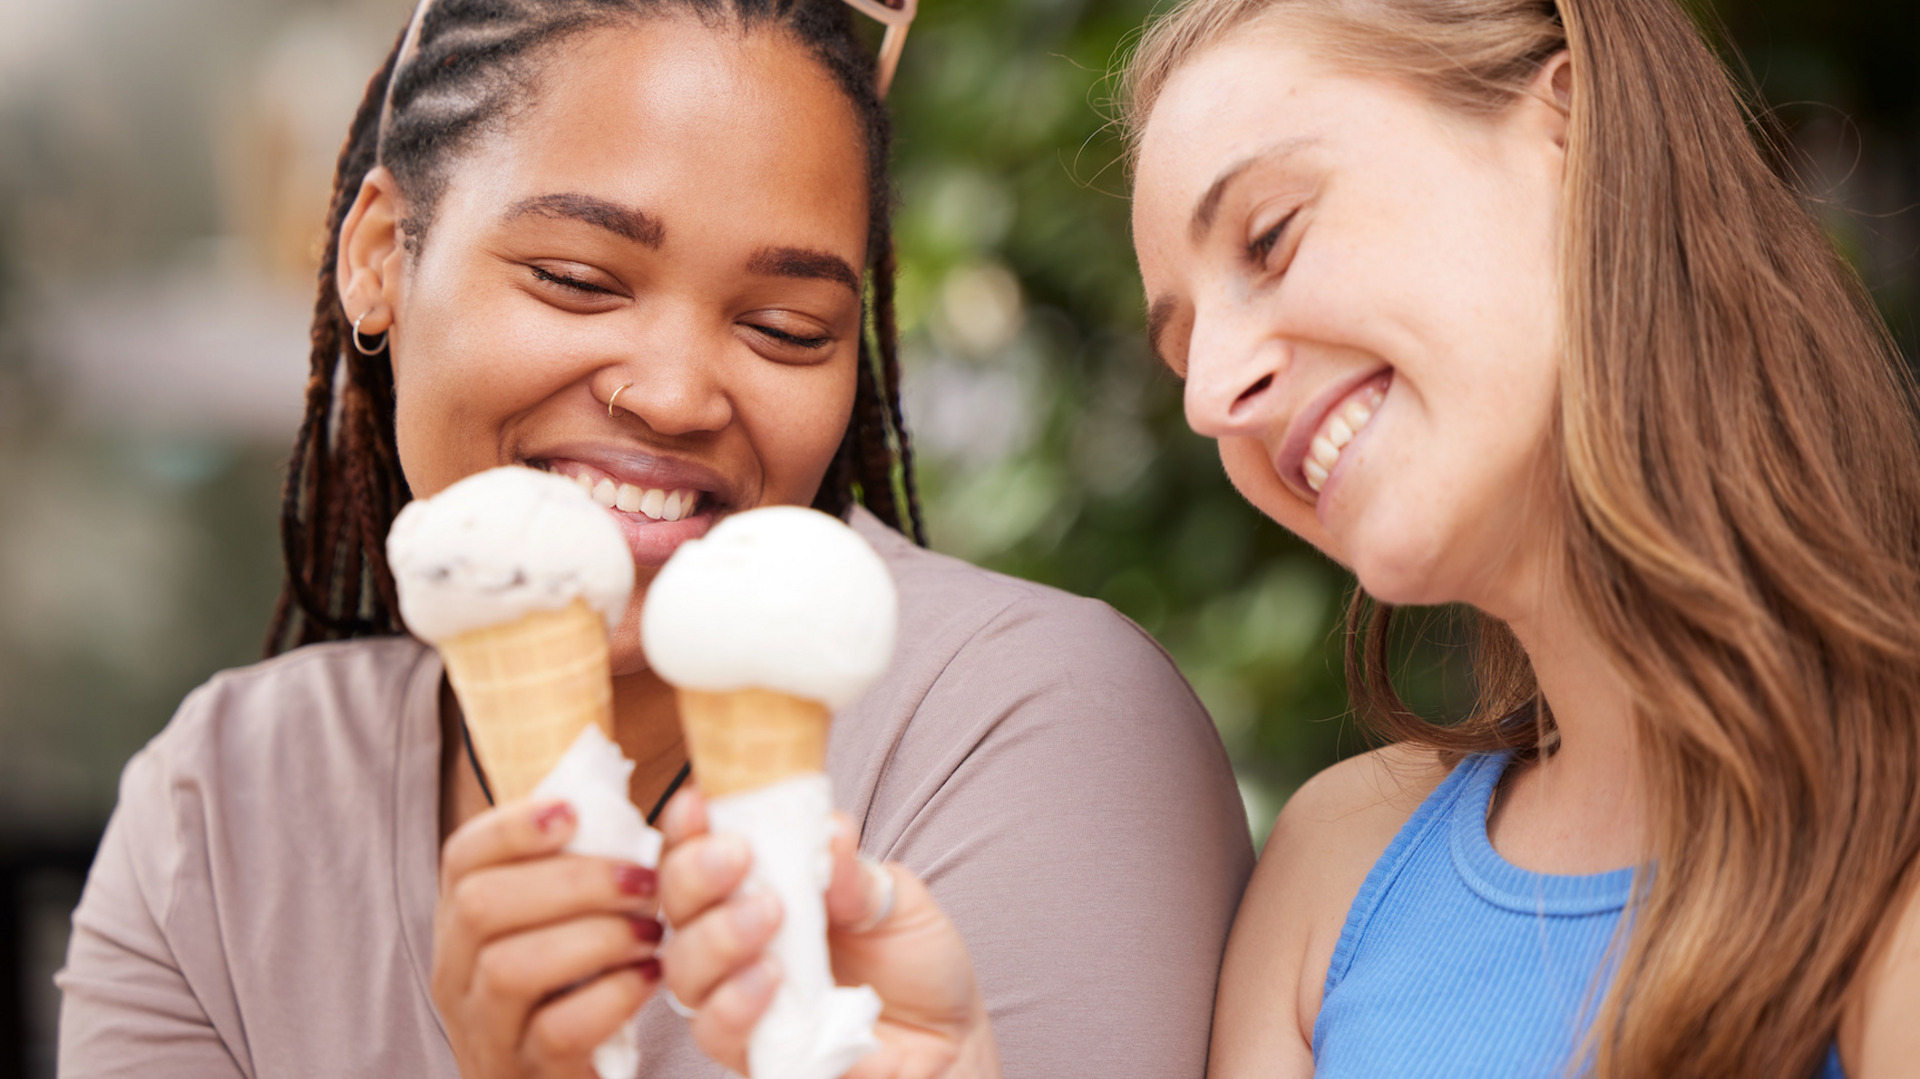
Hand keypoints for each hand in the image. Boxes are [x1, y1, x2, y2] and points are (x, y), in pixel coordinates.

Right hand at [432, 799, 663, 1078]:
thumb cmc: (577, 991)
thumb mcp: (566, 925)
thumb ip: (589, 868)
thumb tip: (671, 802)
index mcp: (464, 922)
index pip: (462, 857)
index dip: (513, 827)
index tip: (573, 813)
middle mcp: (457, 975)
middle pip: (481, 906)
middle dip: (574, 882)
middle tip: (646, 883)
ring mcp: (484, 1030)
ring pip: (509, 967)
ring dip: (595, 937)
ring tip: (652, 933)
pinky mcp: (526, 1074)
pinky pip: (555, 1030)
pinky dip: (611, 996)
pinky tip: (648, 980)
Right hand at [656, 788, 1001, 1078]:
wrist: (949, 1040)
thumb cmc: (913, 963)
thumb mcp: (897, 901)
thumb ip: (854, 873)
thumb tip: (828, 830)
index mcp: (763, 886)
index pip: (701, 851)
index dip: (688, 827)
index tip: (700, 802)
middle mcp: (737, 940)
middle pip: (677, 906)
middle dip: (695, 874)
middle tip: (736, 857)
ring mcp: (740, 997)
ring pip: (684, 969)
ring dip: (716, 935)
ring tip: (769, 915)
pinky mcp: (754, 1052)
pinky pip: (716, 1031)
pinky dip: (734, 1002)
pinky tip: (769, 978)